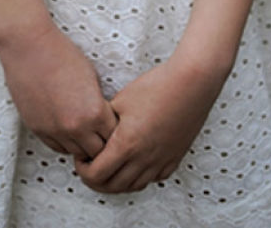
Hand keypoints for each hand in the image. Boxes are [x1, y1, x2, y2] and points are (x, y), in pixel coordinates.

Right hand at [0, 16, 116, 158]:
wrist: (29, 46)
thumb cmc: (62, 54)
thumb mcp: (92, 76)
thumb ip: (99, 103)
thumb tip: (104, 120)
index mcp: (94, 112)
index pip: (114, 138)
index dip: (115, 131)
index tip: (111, 125)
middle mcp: (76, 127)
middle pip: (97, 152)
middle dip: (101, 143)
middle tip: (99, 132)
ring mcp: (55, 131)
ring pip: (77, 153)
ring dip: (82, 144)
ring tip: (82, 129)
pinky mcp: (38, 130)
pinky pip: (58, 147)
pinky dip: (65, 142)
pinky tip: (67, 127)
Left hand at [74, 52, 226, 194]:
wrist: (191, 83)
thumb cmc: (156, 86)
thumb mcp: (122, 100)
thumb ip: (105, 120)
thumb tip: (93, 129)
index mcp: (127, 144)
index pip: (96, 173)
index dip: (83, 169)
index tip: (80, 157)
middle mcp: (144, 159)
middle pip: (112, 186)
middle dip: (95, 179)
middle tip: (89, 166)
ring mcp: (160, 162)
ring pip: (132, 186)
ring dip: (115, 182)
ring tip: (108, 167)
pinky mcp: (173, 160)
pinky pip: (151, 179)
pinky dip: (137, 178)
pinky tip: (133, 164)